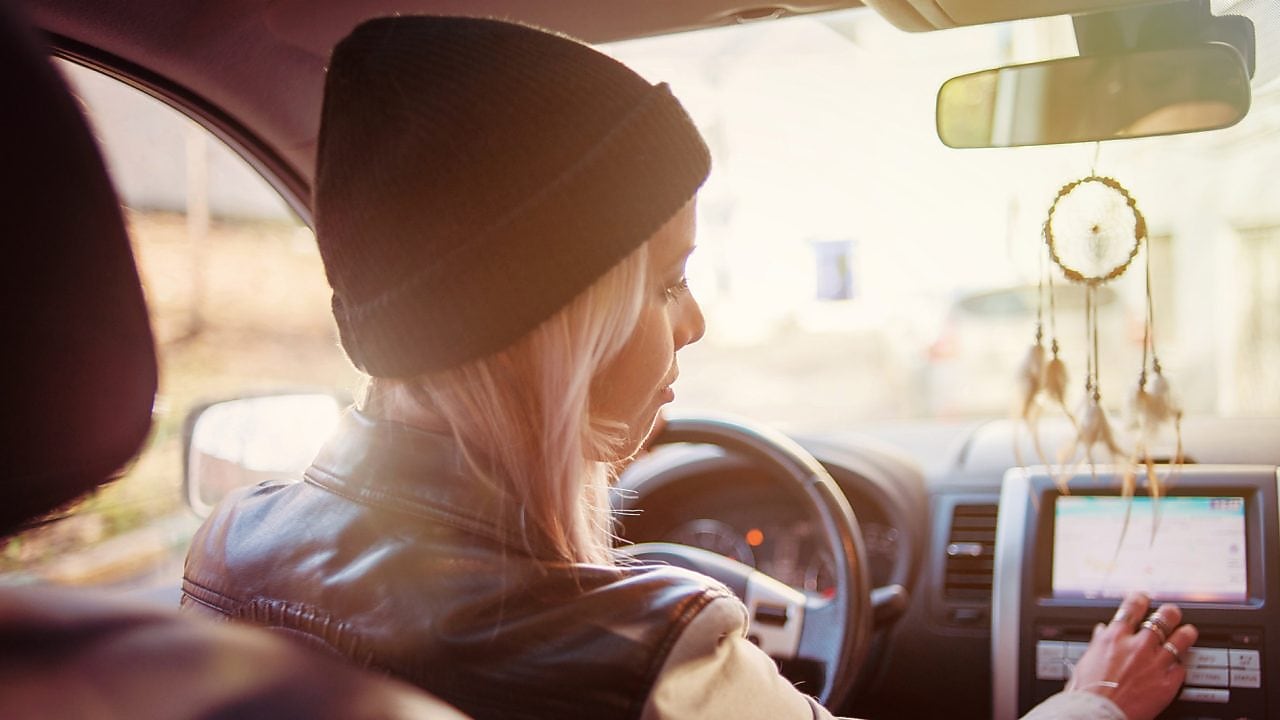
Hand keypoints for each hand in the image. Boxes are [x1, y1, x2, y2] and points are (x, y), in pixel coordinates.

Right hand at [1066, 592, 1196, 719]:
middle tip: (1172, 613)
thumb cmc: (1087, 690)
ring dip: (1186, 634)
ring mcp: (1155, 664)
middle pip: (1162, 619)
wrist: (1097, 713)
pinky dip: (1180, 667)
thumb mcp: (1087, 660)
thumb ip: (1099, 642)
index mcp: (1115, 637)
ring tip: (1188, 632)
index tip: (1144, 598)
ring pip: (1180, 640)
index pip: (1132, 606)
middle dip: (1169, 613)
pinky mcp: (1167, 684)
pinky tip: (1180, 666)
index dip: (1141, 598)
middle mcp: (1138, 646)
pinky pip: (1181, 669)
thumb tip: (1102, 631)